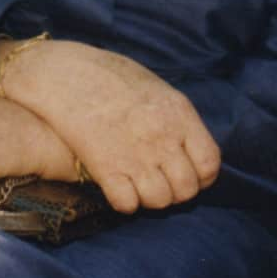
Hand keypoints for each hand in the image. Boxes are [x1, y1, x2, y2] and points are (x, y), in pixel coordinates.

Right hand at [0, 40, 220, 212]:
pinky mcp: (106, 168)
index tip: (187, 173)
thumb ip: (176, 120)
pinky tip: (117, 186)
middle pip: (186, 189)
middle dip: (175, 191)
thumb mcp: (156, 89)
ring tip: (137, 184)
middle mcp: (162, 138)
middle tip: (159, 181)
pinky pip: (127, 204)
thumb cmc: (110, 76)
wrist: (66, 73)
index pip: (210, 164)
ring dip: (149, 198)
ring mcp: (135, 155)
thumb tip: (188, 149)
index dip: (201, 176)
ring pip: (159, 201)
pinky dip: (124, 201)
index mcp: (179, 115)